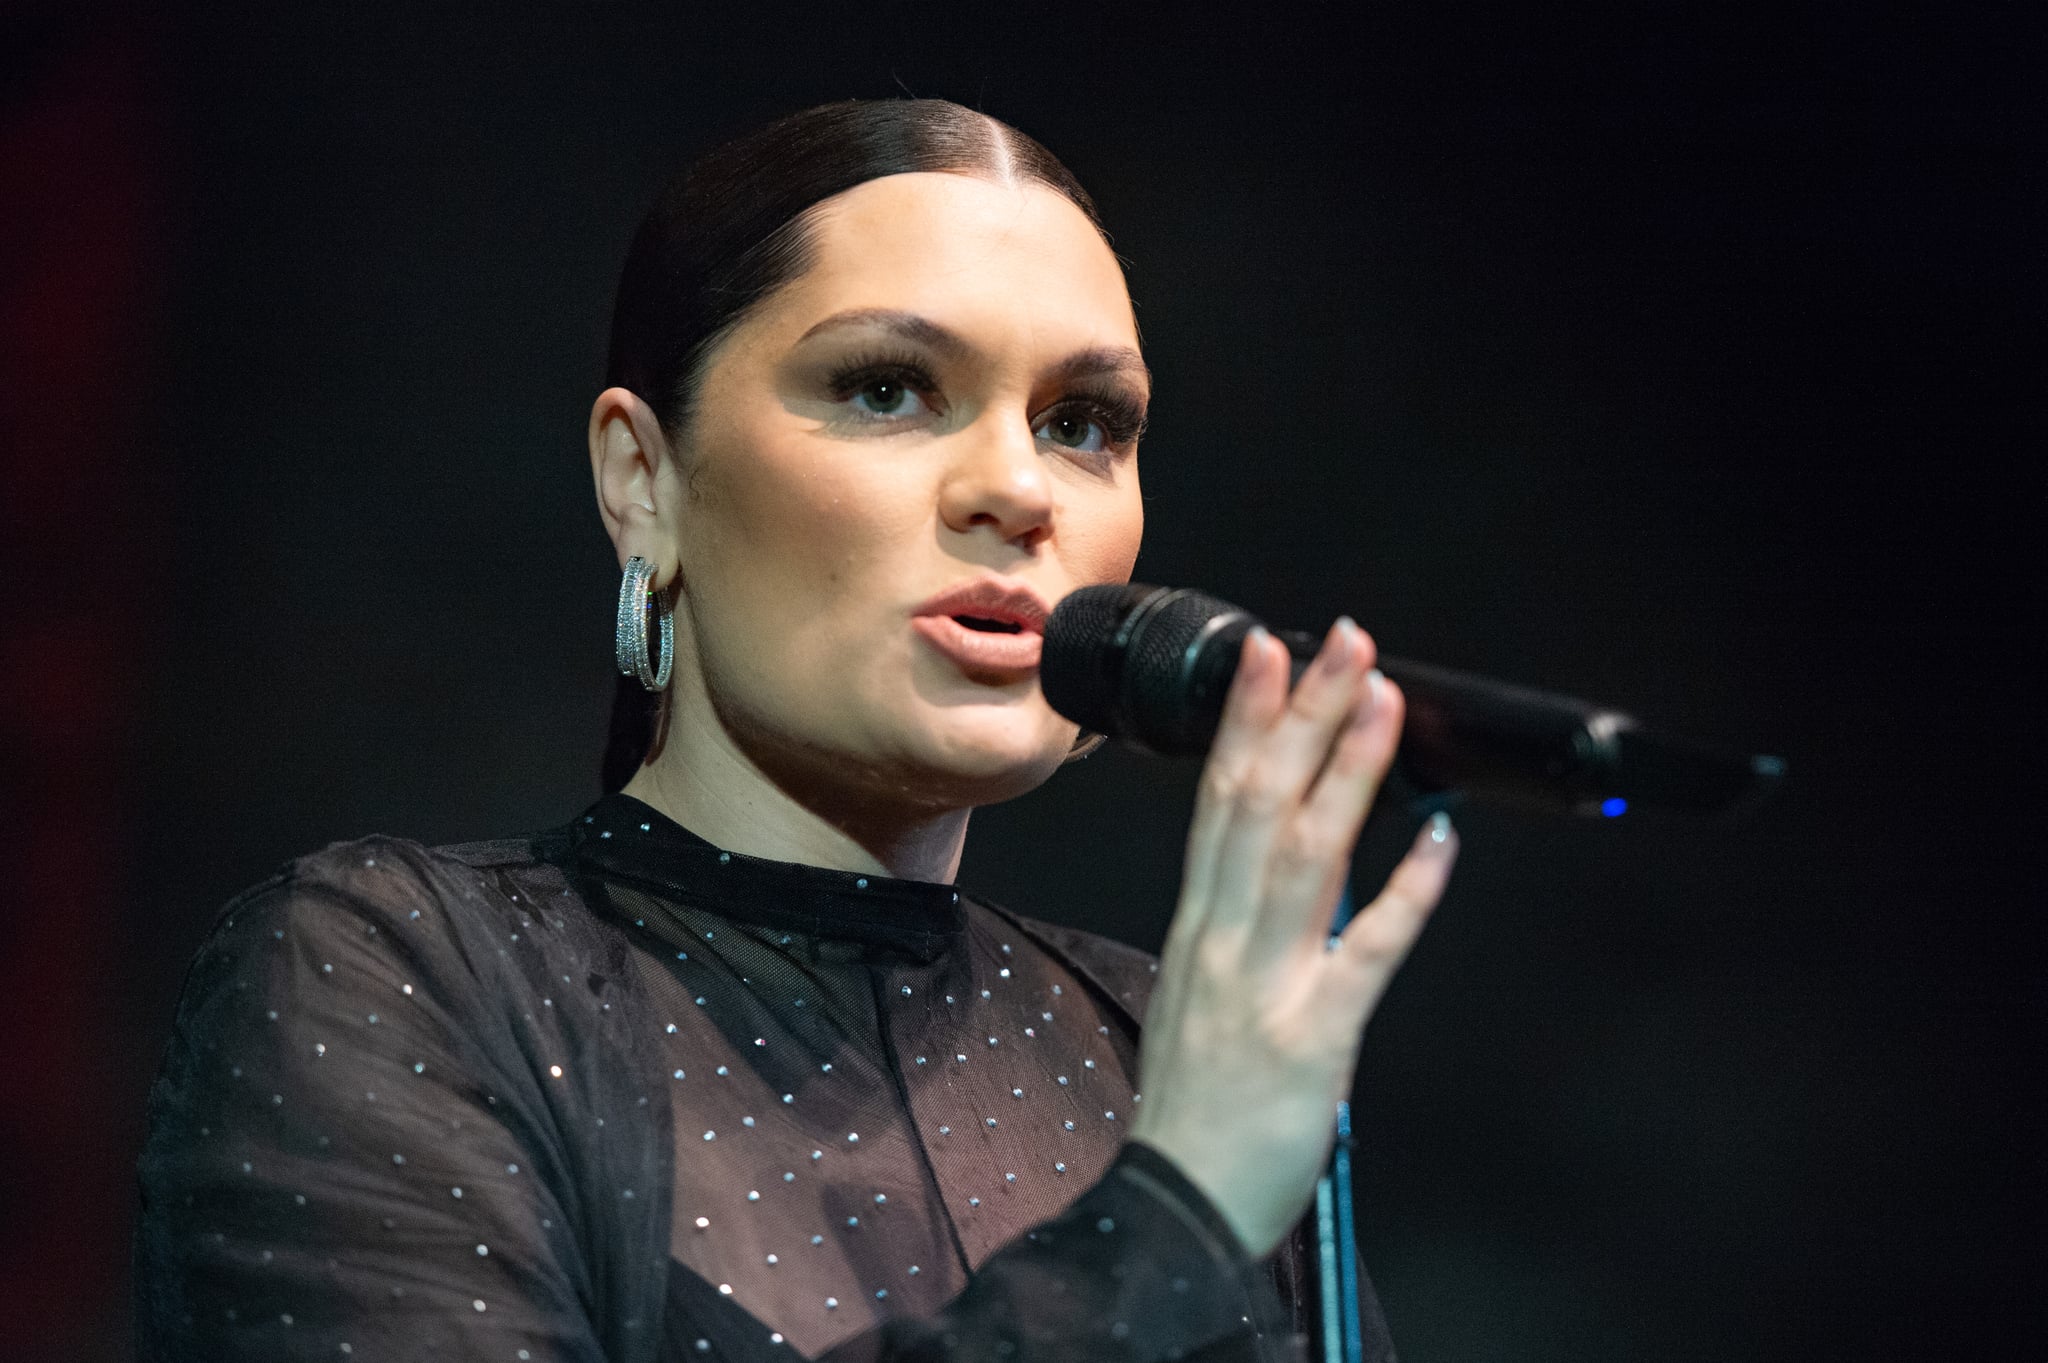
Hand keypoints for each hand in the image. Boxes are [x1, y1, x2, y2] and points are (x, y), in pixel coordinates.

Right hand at [1126, 618, 1457, 1258]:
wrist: (1173, 1207)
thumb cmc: (1192, 1110)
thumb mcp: (1200, 999)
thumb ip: (1238, 932)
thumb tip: (1282, 871)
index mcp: (1197, 928)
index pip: (1218, 803)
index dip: (1245, 722)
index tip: (1268, 653)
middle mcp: (1222, 939)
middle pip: (1261, 804)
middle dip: (1304, 714)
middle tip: (1343, 641)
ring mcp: (1265, 983)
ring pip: (1307, 853)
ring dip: (1348, 769)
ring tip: (1383, 700)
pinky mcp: (1314, 1035)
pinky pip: (1365, 950)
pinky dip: (1405, 892)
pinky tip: (1438, 839)